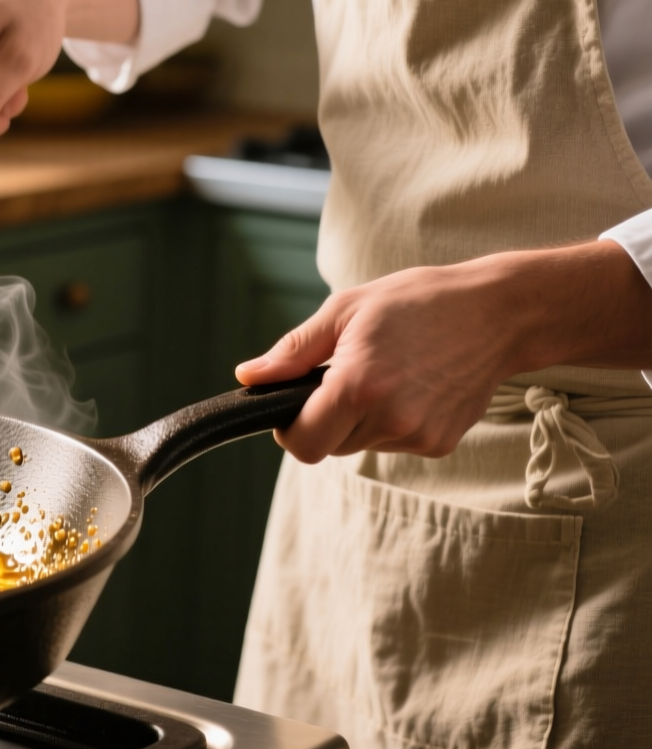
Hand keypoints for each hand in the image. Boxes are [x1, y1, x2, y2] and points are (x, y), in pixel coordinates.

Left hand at [235, 241, 651, 462]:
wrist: (499, 313)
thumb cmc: (417, 301)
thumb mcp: (345, 311)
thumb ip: (293, 352)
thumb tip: (248, 377)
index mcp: (358, 387)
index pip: (302, 445)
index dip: (289, 430)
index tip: (294, 407)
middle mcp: (390, 419)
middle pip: (329, 446)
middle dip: (326, 418)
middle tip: (348, 374)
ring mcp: (419, 436)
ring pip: (361, 444)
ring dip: (361, 419)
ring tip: (388, 372)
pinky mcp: (441, 443)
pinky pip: (394, 442)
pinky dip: (392, 421)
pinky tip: (413, 385)